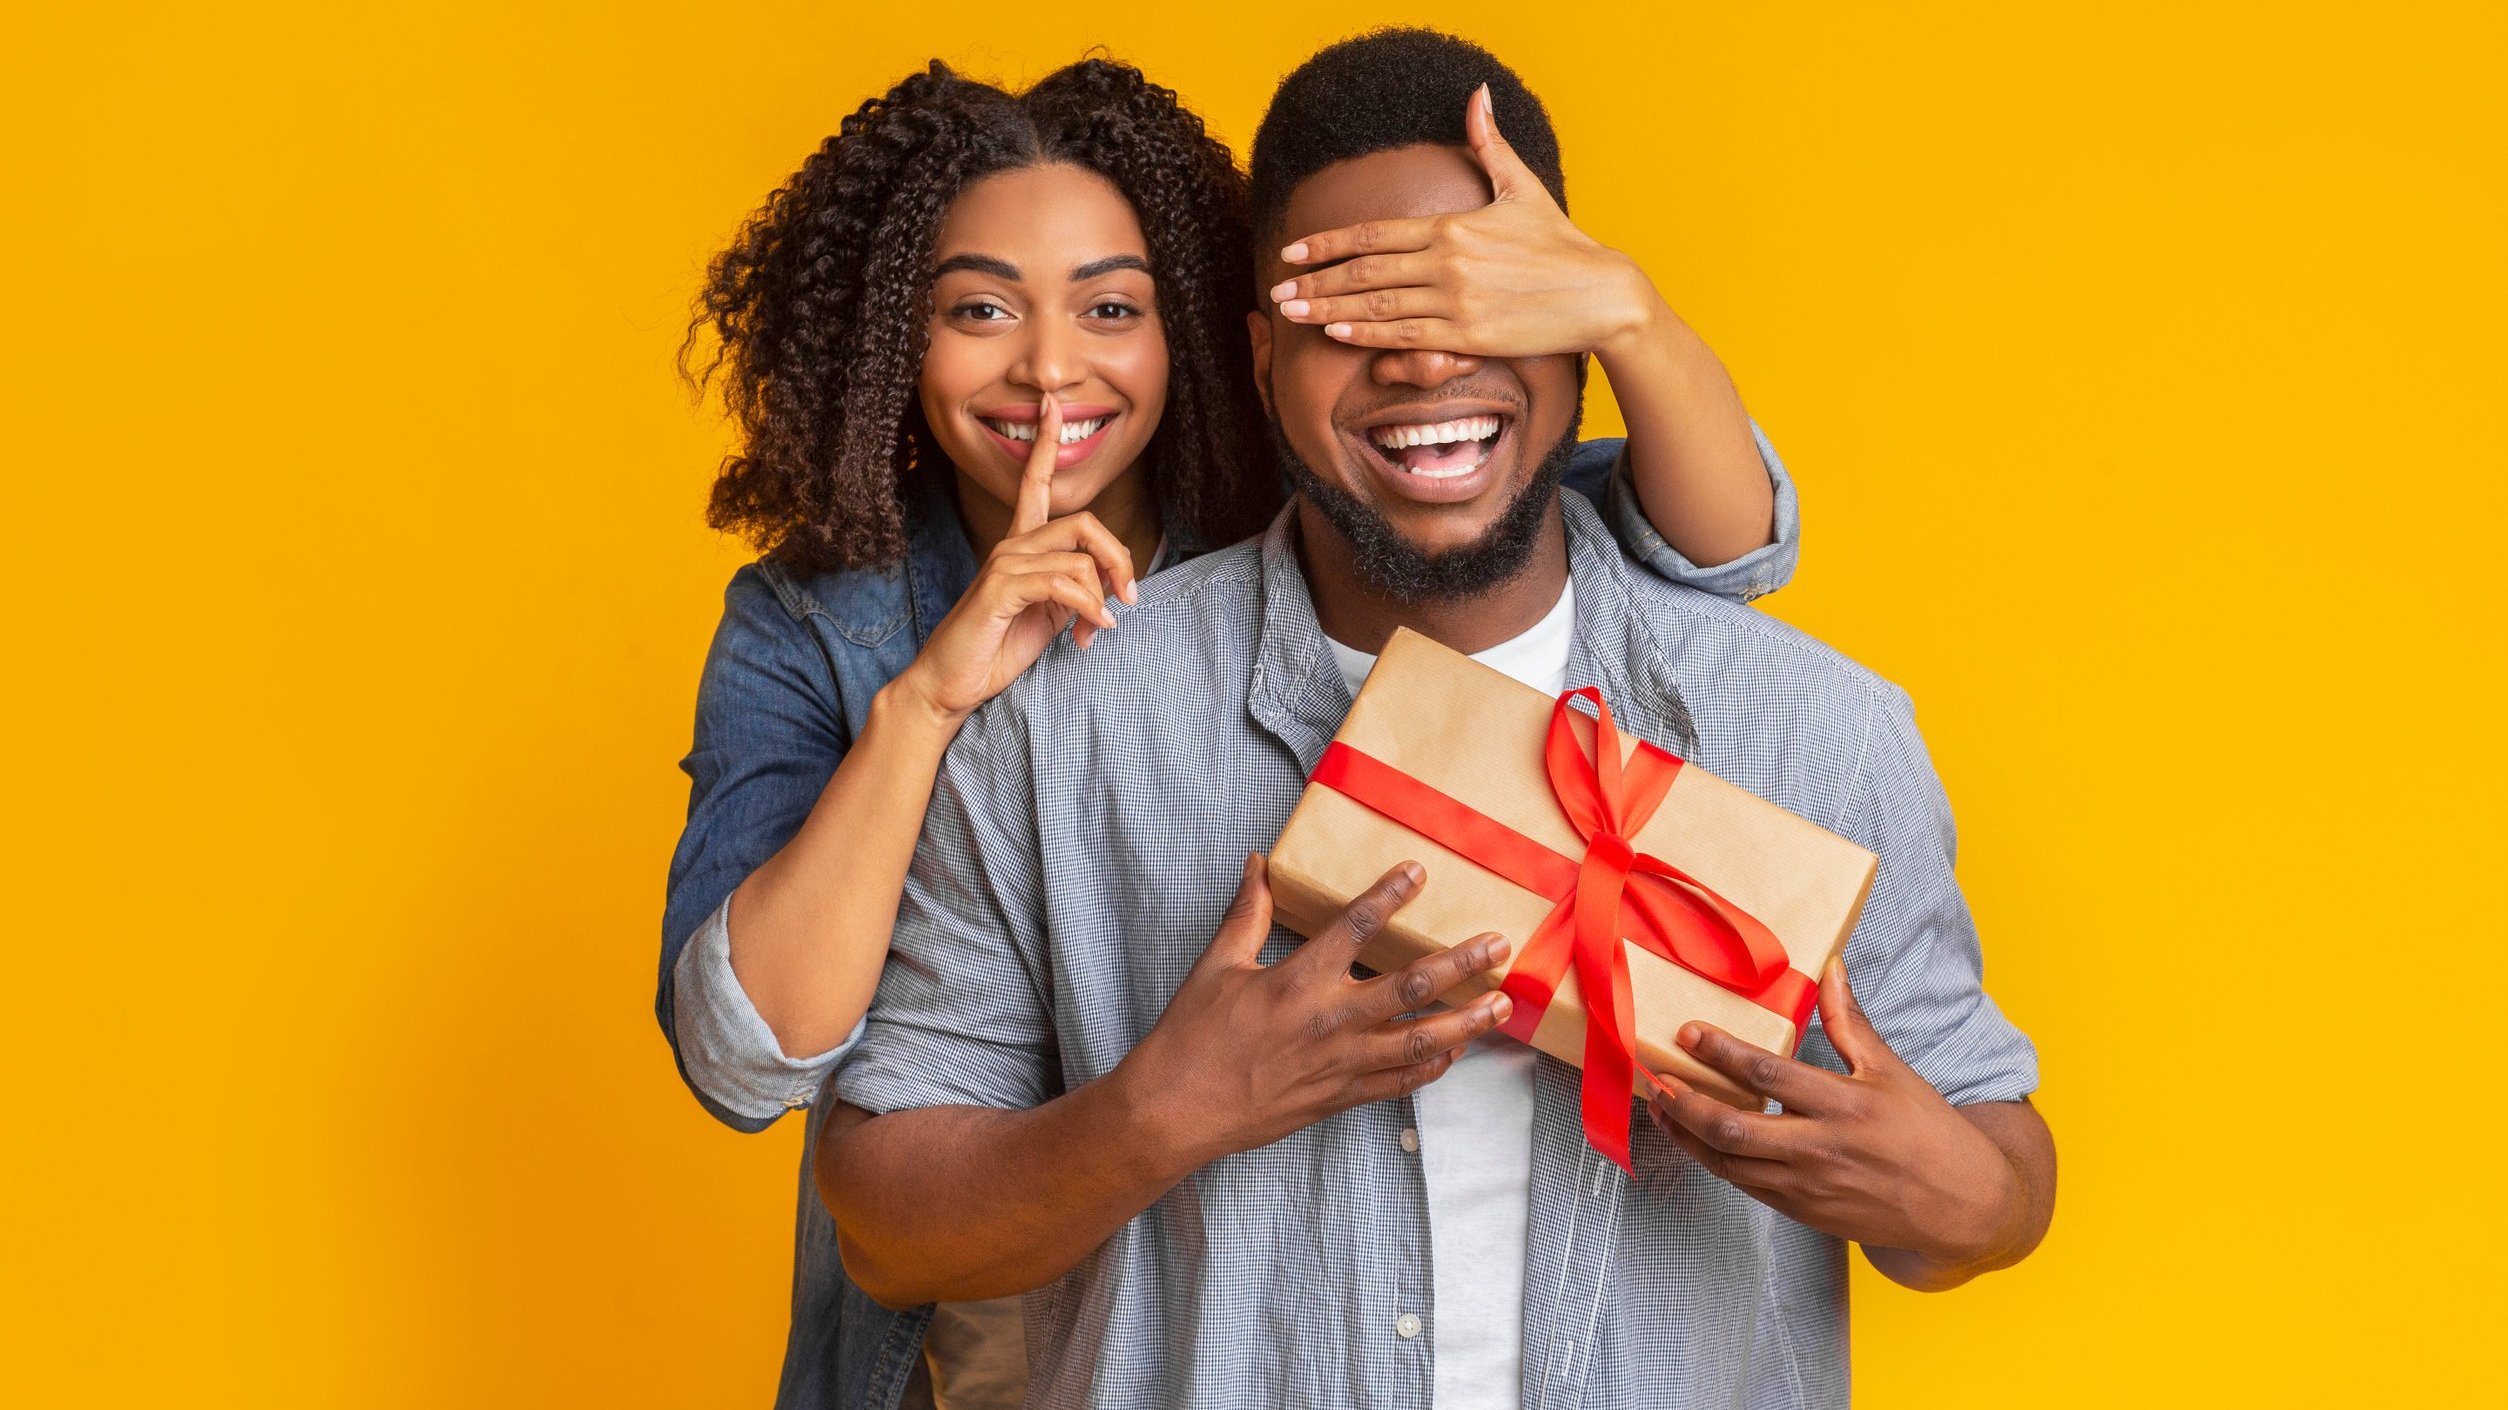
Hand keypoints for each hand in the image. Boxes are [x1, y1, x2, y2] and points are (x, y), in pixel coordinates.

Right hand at [888, 391, 1137, 726]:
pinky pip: (1062, 583)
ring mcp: (1003, 564)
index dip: (1045, 442)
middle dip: (1118, 558)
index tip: (1051, 403)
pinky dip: (1089, 608)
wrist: (952, 683)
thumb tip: (1111, 588)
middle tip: (1130, 596)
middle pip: (1083, 522)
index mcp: (1021, 545)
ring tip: (1099, 627)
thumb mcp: (1047, 615)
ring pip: (1077, 556)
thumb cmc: (996, 647)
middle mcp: (1011, 545)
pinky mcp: (1000, 588)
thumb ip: (1075, 591)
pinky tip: (1091, 630)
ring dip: (1102, 596)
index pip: (1035, 482)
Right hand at [1129, 855, 1515, 1168]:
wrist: (1177, 1111)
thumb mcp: (1217, 965)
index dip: (1390, 895)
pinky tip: (1454, 1051)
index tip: (1419, 873)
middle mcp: (1330, 1020)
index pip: (1355, 926)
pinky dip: (1432, 1066)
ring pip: (1420, 1039)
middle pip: (1411, 984)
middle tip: (1498, 944)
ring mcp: (1341, 1063)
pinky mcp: (1340, 1097)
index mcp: (1298, 980)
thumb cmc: (1192, 1038)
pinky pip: (1400, 1081)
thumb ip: (1246, 913)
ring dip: (1467, 1021)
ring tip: (1501, 1005)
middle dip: (1461, 963)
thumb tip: (1258, 865)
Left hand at [1268, 83, 1664, 360]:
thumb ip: (1489, 144)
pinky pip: (1406, 335)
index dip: (1328, 243)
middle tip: (1278, 290)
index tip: (1294, 251)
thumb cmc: (1561, 244)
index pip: (1374, 234)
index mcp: (1452, 227)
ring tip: (1293, 314)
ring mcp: (1456, 302)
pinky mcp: (1469, 337)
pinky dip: (1367, 333)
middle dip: (1315, 281)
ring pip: (1377, 305)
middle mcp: (1447, 262)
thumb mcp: (1523, 187)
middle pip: (1365, 271)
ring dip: (1329, 309)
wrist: (1602, 294)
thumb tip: (1477, 95)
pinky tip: (1336, 333)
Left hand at [1645, 960, 2025, 1267]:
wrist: (1961, 1207)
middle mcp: (1822, 1148)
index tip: (1688, 1032)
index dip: (1720, 1052)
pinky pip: (1743, 1185)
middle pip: (1733, 1127)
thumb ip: (1851, 1021)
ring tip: (1661, 1105)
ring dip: (1687, 1133)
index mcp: (1846, 1104)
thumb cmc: (1929, 1133)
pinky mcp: (1802, 1210)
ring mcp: (1808, 1185)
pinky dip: (1711, 1159)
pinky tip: (1694, 1137)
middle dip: (1687, 1101)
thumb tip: (1831, 967)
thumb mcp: (1892, 1071)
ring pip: (1728, 1162)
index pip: (1768, 1074)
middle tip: (1658, 1075)